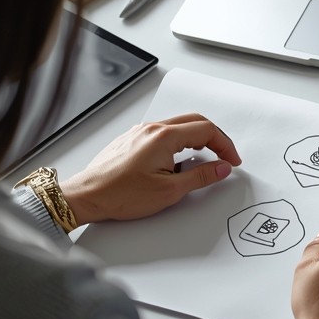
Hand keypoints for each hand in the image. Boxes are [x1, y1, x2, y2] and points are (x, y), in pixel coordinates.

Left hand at [59, 114, 240, 224]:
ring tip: (201, 164)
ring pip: (179, 127)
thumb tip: (221, 168)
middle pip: (195, 122)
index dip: (225, 145)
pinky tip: (177, 164)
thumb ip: (200, 177)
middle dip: (215, 139)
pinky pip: (164, 134)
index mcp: (164, 137)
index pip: (206, 130)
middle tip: (224, 157)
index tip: (232, 161)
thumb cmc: (119, 194)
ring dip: (196, 141)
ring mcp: (141, 132)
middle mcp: (152, 128)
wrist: (86, 196)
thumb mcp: (169, 191)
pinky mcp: (133, 139)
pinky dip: (179, 144)